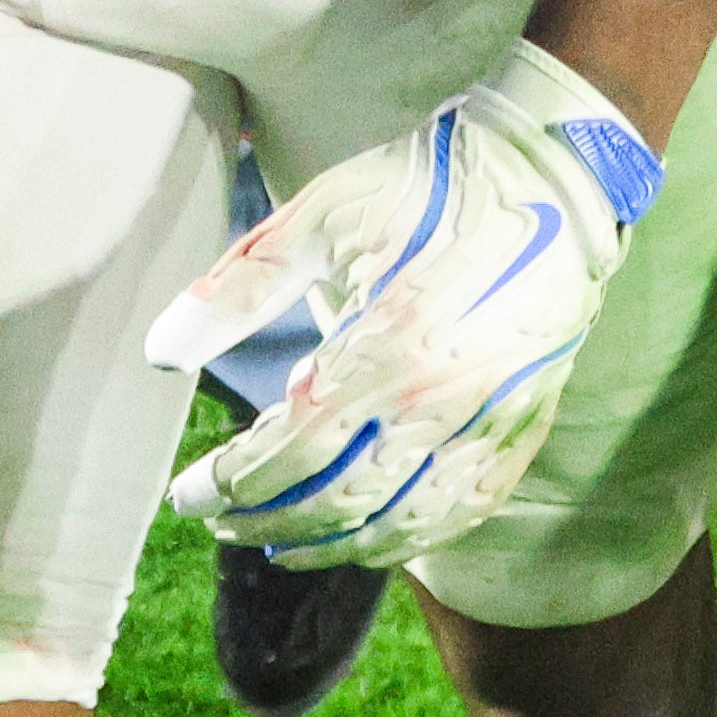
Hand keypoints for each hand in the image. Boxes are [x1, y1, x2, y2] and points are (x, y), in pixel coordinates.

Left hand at [147, 40, 667, 574]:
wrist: (554, 172)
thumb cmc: (433, 184)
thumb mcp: (326, 213)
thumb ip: (242, 284)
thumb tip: (162, 351)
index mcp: (392, 340)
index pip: (292, 446)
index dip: (232, 482)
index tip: (187, 494)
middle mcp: (446, 396)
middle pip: (339, 498)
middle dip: (267, 520)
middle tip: (219, 521)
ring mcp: (493, 421)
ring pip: (402, 521)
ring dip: (330, 544)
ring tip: (278, 543)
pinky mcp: (524, 428)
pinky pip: (462, 513)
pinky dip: (407, 540)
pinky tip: (367, 540)